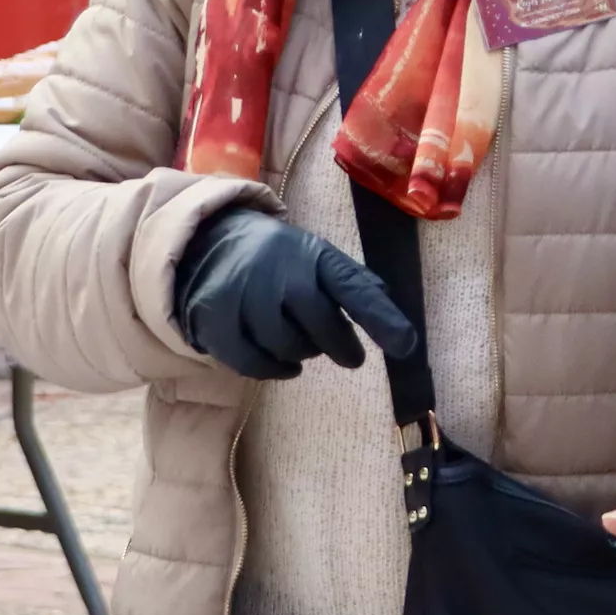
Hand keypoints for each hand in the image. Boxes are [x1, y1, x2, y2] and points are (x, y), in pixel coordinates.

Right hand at [170, 207, 416, 380]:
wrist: (208, 244)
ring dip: (300, 353)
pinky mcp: (216, 317)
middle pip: (322, 327)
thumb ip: (349, 282)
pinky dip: (273, 370)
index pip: (352, 286)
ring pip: (288, 348)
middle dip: (340, 346)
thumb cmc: (277, 260)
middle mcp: (279, 269)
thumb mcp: (315, 258)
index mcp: (312, 253)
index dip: (380, 317)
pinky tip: (283, 364)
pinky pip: (254, 363)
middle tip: (348, 354)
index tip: (407, 345)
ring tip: (297, 339)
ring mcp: (245, 293)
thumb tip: (390, 306)